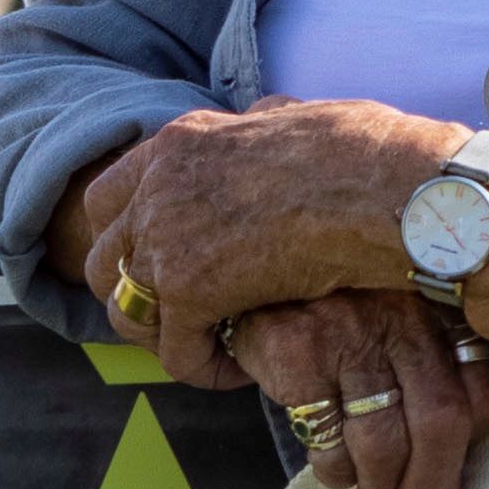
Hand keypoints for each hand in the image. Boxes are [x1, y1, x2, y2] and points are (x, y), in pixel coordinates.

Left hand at [81, 97, 449, 378]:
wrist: (386, 184)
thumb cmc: (365, 153)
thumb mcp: (294, 118)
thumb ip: (260, 126)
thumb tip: (266, 118)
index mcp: (181, 140)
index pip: (109, 197)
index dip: (130, 240)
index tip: (164, 267)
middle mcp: (158, 183)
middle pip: (102, 257)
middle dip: (136, 293)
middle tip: (182, 316)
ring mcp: (165, 235)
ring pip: (123, 311)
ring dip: (164, 336)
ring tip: (209, 347)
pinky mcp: (188, 289)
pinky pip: (173, 352)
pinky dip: (204, 368)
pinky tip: (241, 370)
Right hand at [230, 289, 488, 488]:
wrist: (265, 269)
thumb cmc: (354, 309)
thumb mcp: (412, 313)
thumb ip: (448, 361)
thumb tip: (473, 443)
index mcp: (443, 301)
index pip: (488, 387)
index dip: (478, 438)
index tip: (458, 456)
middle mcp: (403, 310)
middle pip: (441, 421)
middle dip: (432, 481)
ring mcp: (349, 330)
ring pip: (383, 444)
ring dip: (381, 485)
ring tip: (375, 487)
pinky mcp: (299, 354)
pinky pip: (328, 445)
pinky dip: (336, 473)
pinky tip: (336, 464)